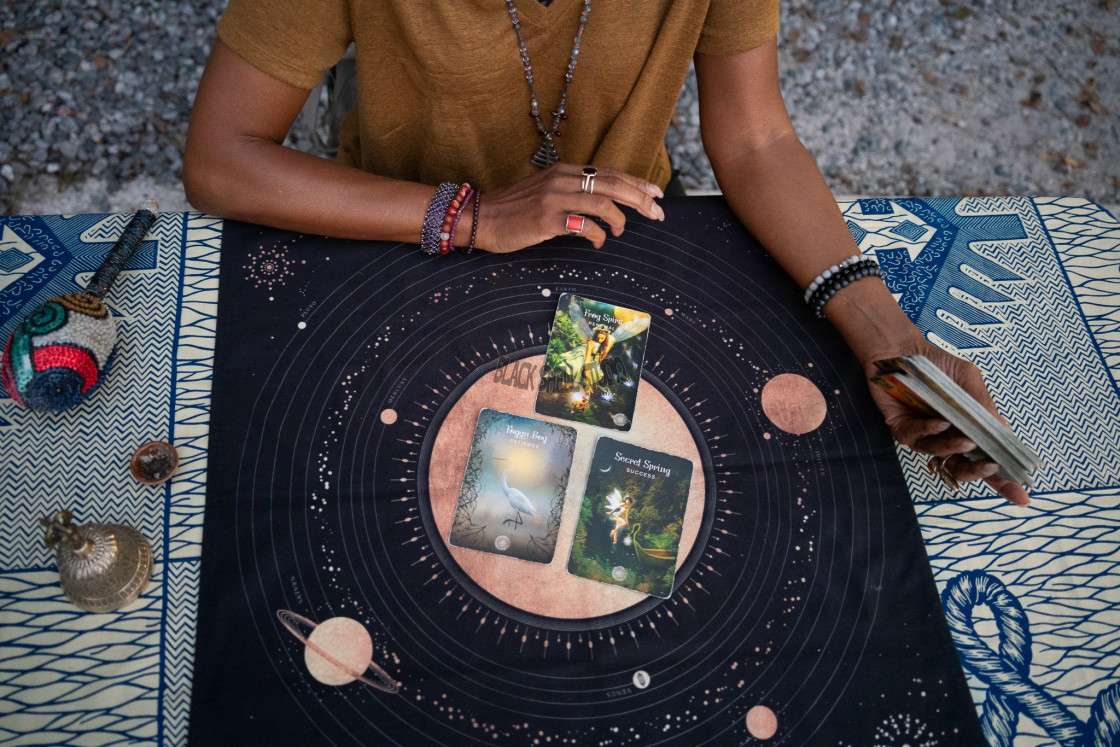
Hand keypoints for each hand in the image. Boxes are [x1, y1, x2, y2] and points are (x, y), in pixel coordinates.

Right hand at [473, 163, 663, 252]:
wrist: (480, 217)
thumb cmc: (513, 209)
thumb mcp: (545, 191)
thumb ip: (571, 191)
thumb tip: (601, 202)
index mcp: (564, 171)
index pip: (609, 172)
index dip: (636, 182)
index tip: (655, 193)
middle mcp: (562, 180)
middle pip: (613, 183)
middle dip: (640, 198)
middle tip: (657, 212)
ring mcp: (554, 198)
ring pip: (603, 202)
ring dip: (620, 219)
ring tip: (621, 231)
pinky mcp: (547, 219)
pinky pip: (584, 225)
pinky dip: (598, 235)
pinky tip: (598, 243)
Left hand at [864, 340, 1030, 505]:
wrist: (902, 348)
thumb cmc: (938, 365)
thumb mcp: (969, 379)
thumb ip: (983, 405)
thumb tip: (1004, 431)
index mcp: (967, 429)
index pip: (987, 459)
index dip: (1003, 480)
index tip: (1022, 496)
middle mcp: (945, 437)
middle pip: (962, 467)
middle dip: (978, 472)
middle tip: (991, 467)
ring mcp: (922, 435)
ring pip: (939, 454)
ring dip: (954, 448)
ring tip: (967, 440)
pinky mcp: (900, 427)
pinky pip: (914, 437)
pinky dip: (929, 431)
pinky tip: (939, 422)